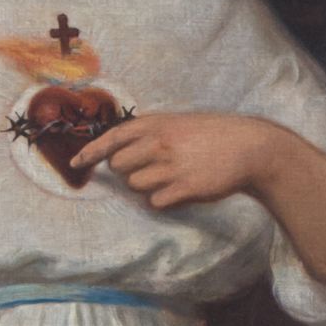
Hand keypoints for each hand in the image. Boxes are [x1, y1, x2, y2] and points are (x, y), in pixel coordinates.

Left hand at [75, 109, 275, 211]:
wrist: (249, 147)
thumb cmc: (212, 135)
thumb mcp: (178, 123)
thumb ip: (149, 134)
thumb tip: (116, 155)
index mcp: (156, 124)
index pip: (112, 138)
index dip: (90, 153)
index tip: (76, 164)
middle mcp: (159, 143)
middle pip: (119, 167)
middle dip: (129, 172)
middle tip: (152, 169)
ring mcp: (170, 166)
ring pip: (136, 186)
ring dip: (149, 187)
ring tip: (173, 178)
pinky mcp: (183, 188)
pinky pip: (155, 202)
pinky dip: (165, 200)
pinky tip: (183, 189)